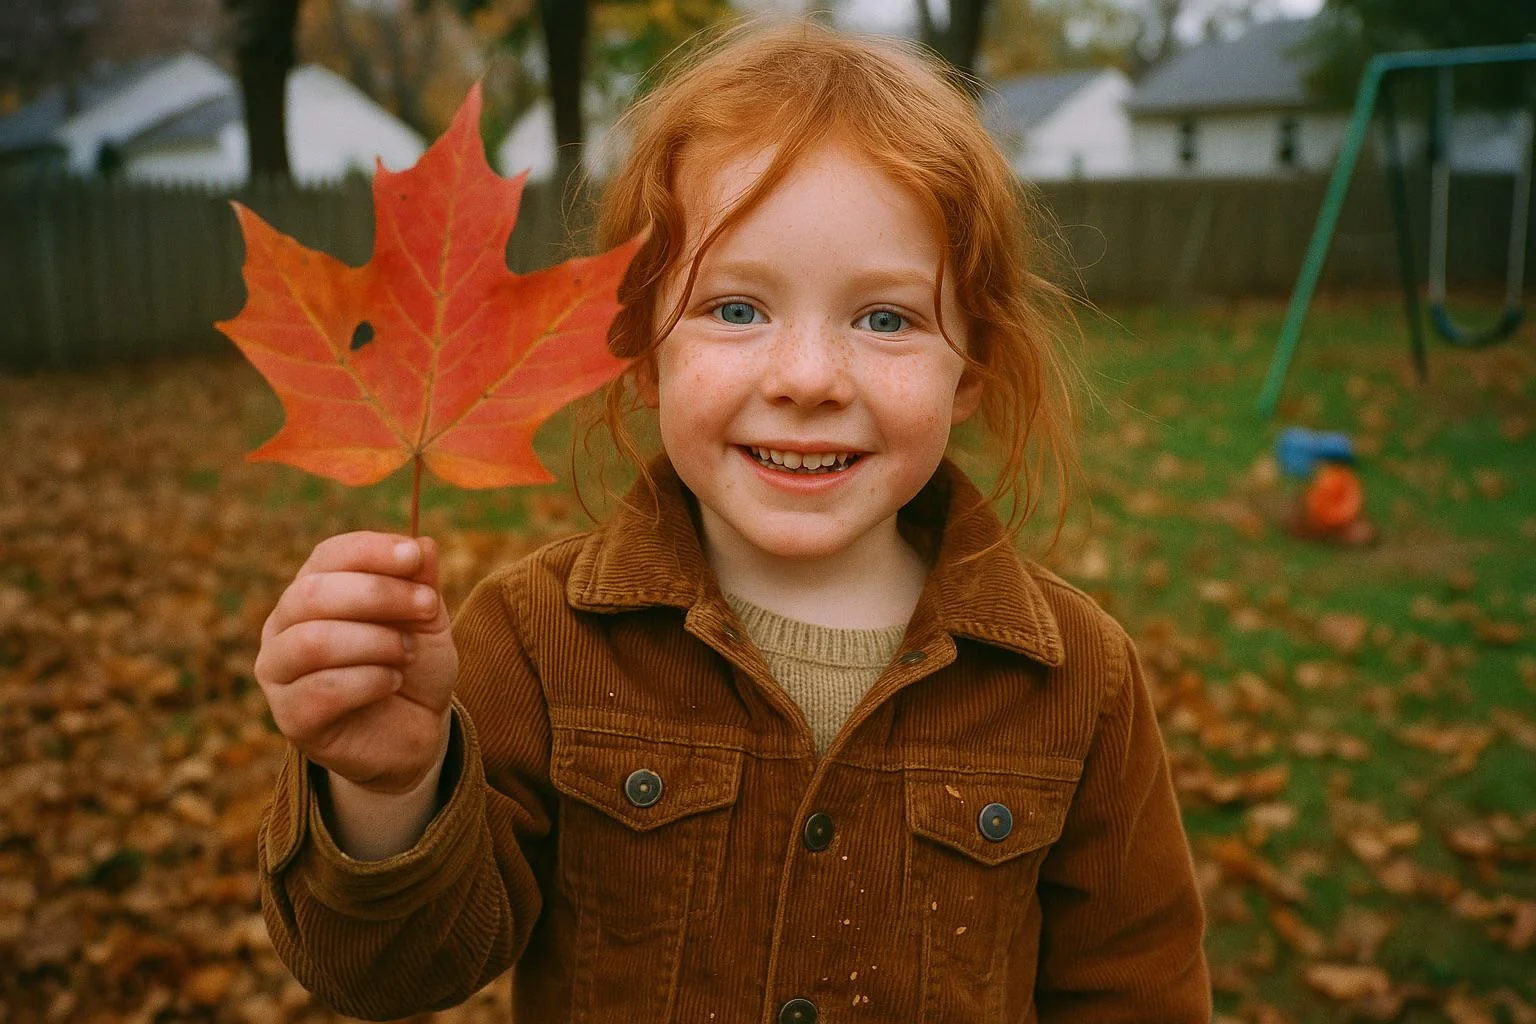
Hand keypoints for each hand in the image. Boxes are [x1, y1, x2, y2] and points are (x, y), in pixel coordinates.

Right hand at [255, 532, 457, 794]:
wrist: (415, 732)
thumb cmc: (412, 666)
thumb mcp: (427, 620)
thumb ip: (421, 583)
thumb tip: (424, 543)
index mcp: (312, 590)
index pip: (328, 556)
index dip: (371, 551)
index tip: (414, 557)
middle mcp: (283, 626)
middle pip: (312, 594)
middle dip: (377, 594)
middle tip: (427, 606)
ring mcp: (279, 673)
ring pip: (311, 642)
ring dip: (374, 641)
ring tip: (407, 652)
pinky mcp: (290, 718)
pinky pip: (321, 690)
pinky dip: (369, 681)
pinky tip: (393, 682)